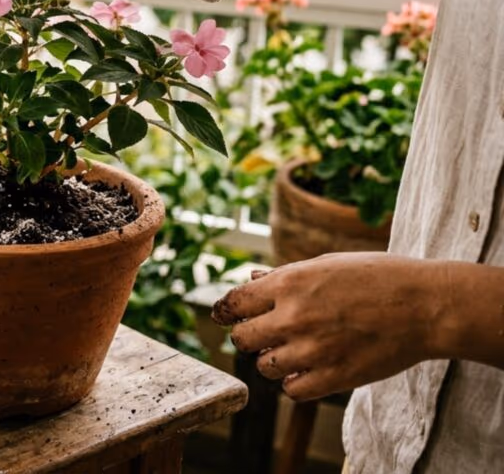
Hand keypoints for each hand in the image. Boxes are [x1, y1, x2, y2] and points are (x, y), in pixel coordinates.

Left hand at [212, 252, 450, 400]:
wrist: (427, 305)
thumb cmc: (379, 277)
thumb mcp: (326, 263)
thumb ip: (284, 275)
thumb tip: (251, 279)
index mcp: (289, 283)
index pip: (234, 303)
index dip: (227, 311)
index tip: (229, 316)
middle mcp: (294, 316)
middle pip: (242, 338)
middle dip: (249, 336)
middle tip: (265, 334)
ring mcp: (313, 349)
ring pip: (264, 367)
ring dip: (273, 360)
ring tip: (292, 352)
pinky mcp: (334, 377)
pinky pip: (292, 390)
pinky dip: (295, 383)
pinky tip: (308, 370)